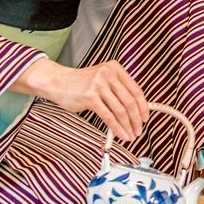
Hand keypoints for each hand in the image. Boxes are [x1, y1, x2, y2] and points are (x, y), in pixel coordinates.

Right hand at [13, 57, 147, 141]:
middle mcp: (108, 74)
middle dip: (136, 119)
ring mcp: (99, 85)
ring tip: (130, 135)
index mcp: (115, 68)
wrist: (58, 82)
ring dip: (128, 126)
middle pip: (130, 101)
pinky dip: (117, 128)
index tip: (145, 118)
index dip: (143, 106)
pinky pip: (108, 116)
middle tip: (139, 130)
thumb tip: (136, 111)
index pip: (136, 89)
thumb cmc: (81, 83)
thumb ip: (118, 90)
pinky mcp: (90, 97)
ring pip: (120, 110)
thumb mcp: (103, 79)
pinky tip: (120, 135)